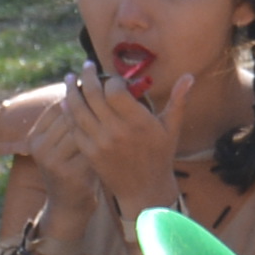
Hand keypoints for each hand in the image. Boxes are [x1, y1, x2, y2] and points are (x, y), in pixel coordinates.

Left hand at [40, 59, 195, 223]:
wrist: (144, 188)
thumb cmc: (161, 155)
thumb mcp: (171, 128)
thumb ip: (178, 100)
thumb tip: (188, 76)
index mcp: (138, 122)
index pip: (115, 91)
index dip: (112, 80)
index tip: (115, 79)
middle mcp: (117, 131)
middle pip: (94, 95)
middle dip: (88, 76)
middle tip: (85, 66)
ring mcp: (100, 142)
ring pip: (78, 109)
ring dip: (71, 90)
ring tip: (70, 78)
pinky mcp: (89, 152)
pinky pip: (74, 127)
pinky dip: (68, 112)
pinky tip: (66, 101)